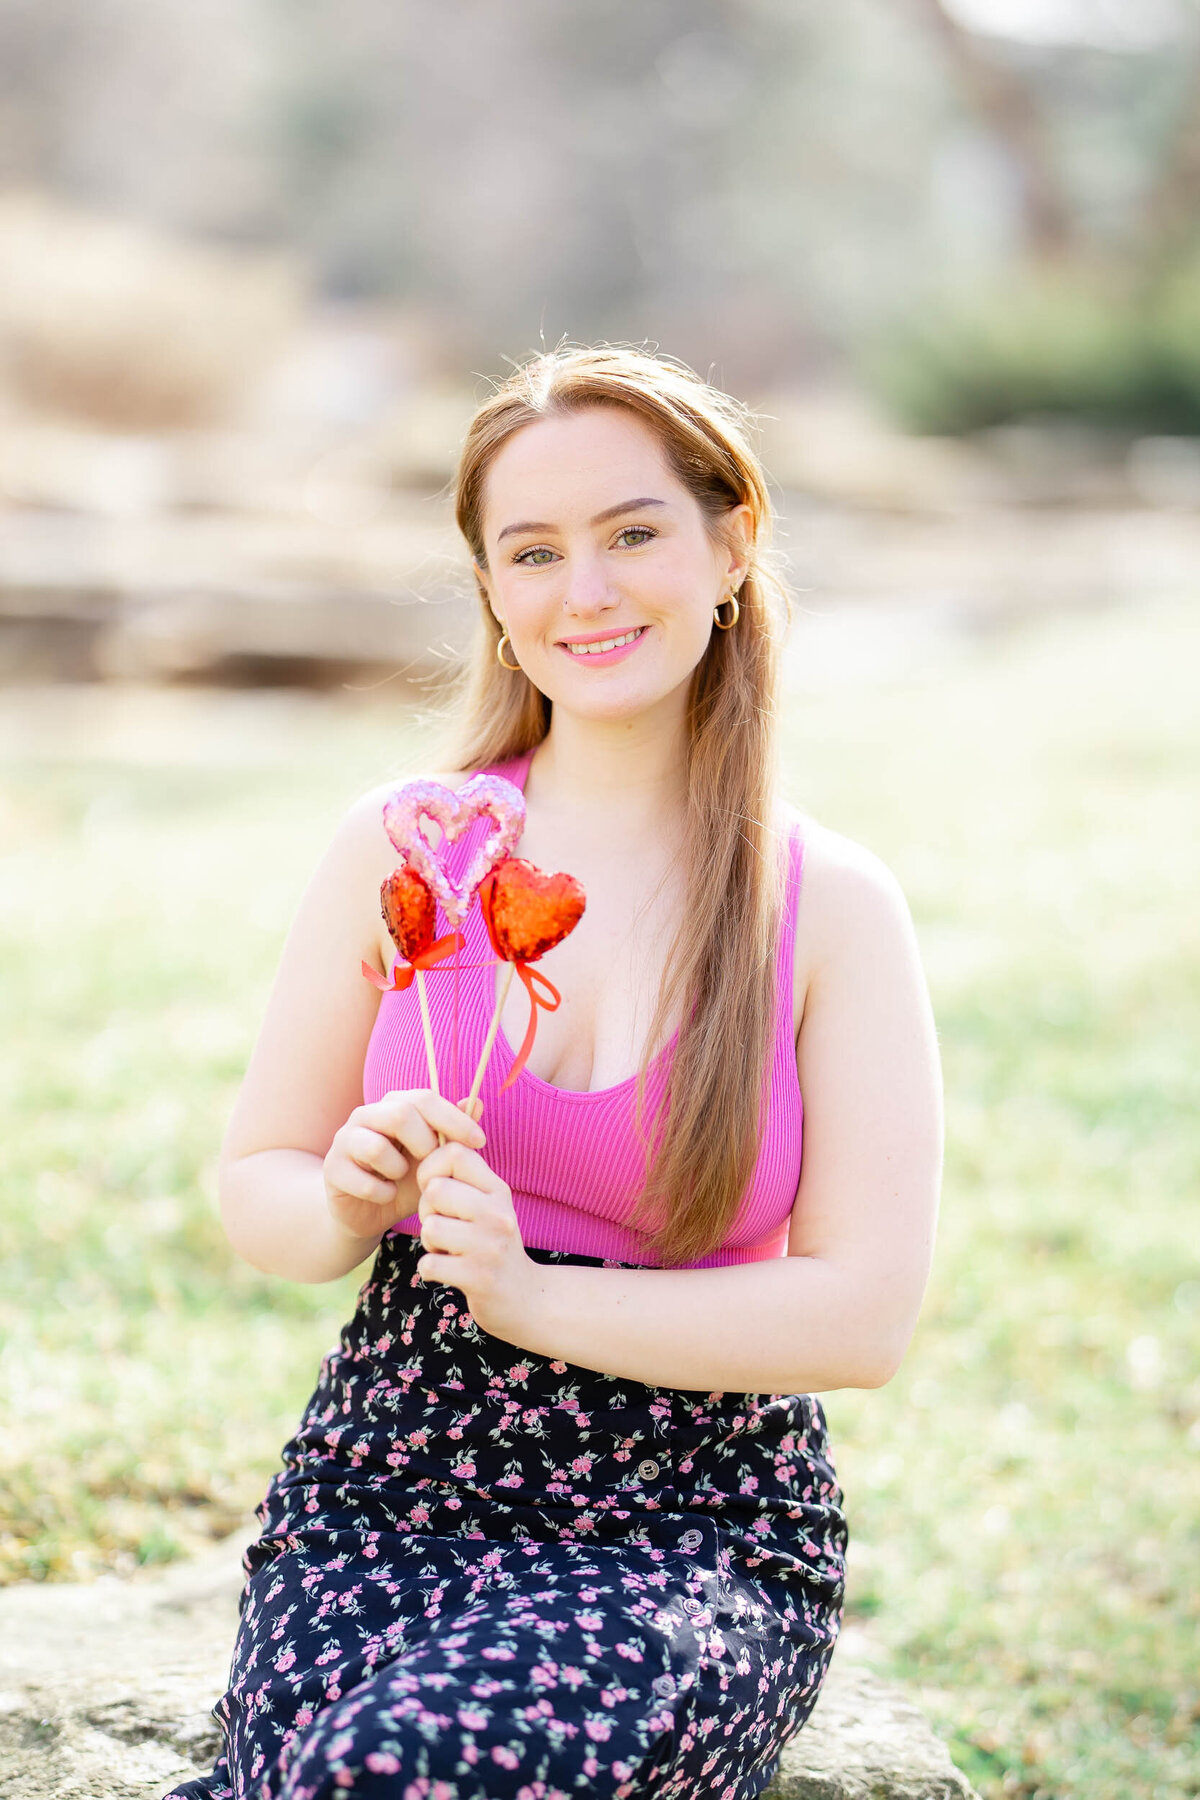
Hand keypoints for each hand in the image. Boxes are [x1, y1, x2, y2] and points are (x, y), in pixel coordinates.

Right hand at [323, 1090, 484, 1241]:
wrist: (368, 1213)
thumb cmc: (406, 1181)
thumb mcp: (436, 1160)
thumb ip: (454, 1132)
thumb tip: (477, 1101)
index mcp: (393, 1105)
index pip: (425, 1098)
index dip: (454, 1119)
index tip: (479, 1141)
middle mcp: (366, 1115)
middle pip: (400, 1114)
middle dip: (424, 1144)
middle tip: (430, 1166)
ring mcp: (345, 1139)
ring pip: (376, 1146)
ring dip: (398, 1170)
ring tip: (401, 1179)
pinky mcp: (333, 1169)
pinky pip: (363, 1180)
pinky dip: (382, 1193)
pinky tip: (386, 1196)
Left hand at [414, 1131, 540, 1342]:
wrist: (524, 1298)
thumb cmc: (493, 1244)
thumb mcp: (488, 1204)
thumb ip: (464, 1174)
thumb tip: (439, 1130)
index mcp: (498, 1190)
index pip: (453, 1152)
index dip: (431, 1167)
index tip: (435, 1187)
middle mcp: (498, 1213)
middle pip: (434, 1190)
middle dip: (427, 1211)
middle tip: (442, 1226)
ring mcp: (489, 1246)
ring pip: (430, 1227)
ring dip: (430, 1243)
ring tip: (448, 1250)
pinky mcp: (478, 1278)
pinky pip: (430, 1263)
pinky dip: (431, 1269)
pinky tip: (449, 1272)